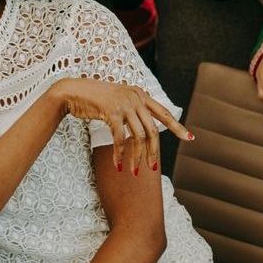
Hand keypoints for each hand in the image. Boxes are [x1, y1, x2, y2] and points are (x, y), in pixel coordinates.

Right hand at [49, 77, 191, 176]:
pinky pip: (120, 138)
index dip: (177, 126)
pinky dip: (120, 154)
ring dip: (137, 157)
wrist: (73, 92)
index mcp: (140, 94)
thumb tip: (145, 128)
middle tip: (152, 167)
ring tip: (135, 171)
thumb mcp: (118, 101)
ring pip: (138, 136)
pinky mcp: (112, 112)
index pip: (164, 112)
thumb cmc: (94, 99)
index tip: (190, 138)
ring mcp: (124, 104)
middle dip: (154, 151)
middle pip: (153, 129)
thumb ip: (133, 109)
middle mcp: (135, 98)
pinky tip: (118, 164)